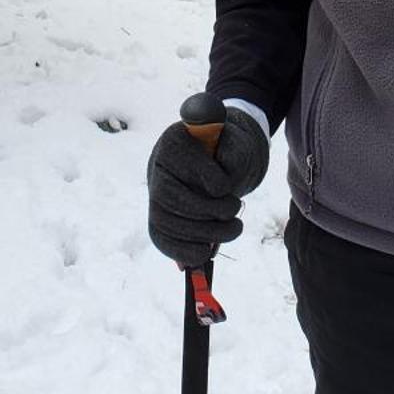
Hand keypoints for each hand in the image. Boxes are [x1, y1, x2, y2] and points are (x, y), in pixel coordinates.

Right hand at [146, 102, 270, 266]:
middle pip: (169, 197)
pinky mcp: (161, 219)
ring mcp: (156, 194)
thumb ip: (232, 148)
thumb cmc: (229, 150)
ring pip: (166, 222)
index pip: (178, 159)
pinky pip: (162, 240)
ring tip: (234, 229)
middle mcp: (158, 167)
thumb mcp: (237, 140)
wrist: (220, 160)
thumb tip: (223, 172)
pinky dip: (182, 251)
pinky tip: (206, 253)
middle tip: (236, 211)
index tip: (225, 186)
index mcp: (175, 141)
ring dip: (203, 233)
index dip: (202, 176)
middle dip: (206, 211)